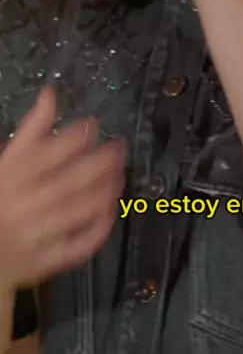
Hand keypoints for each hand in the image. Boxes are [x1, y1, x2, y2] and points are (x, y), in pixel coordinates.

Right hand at [0, 87, 124, 289]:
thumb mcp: (4, 160)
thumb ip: (30, 129)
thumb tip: (50, 94)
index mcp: (12, 176)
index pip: (50, 152)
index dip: (76, 136)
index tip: (93, 124)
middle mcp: (26, 203)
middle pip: (73, 180)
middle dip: (103, 161)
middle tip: (119, 148)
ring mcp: (38, 233)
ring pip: (81, 210)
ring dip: (107, 190)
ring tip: (120, 175)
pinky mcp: (46, 259)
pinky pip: (80, 243)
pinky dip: (100, 226)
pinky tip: (111, 210)